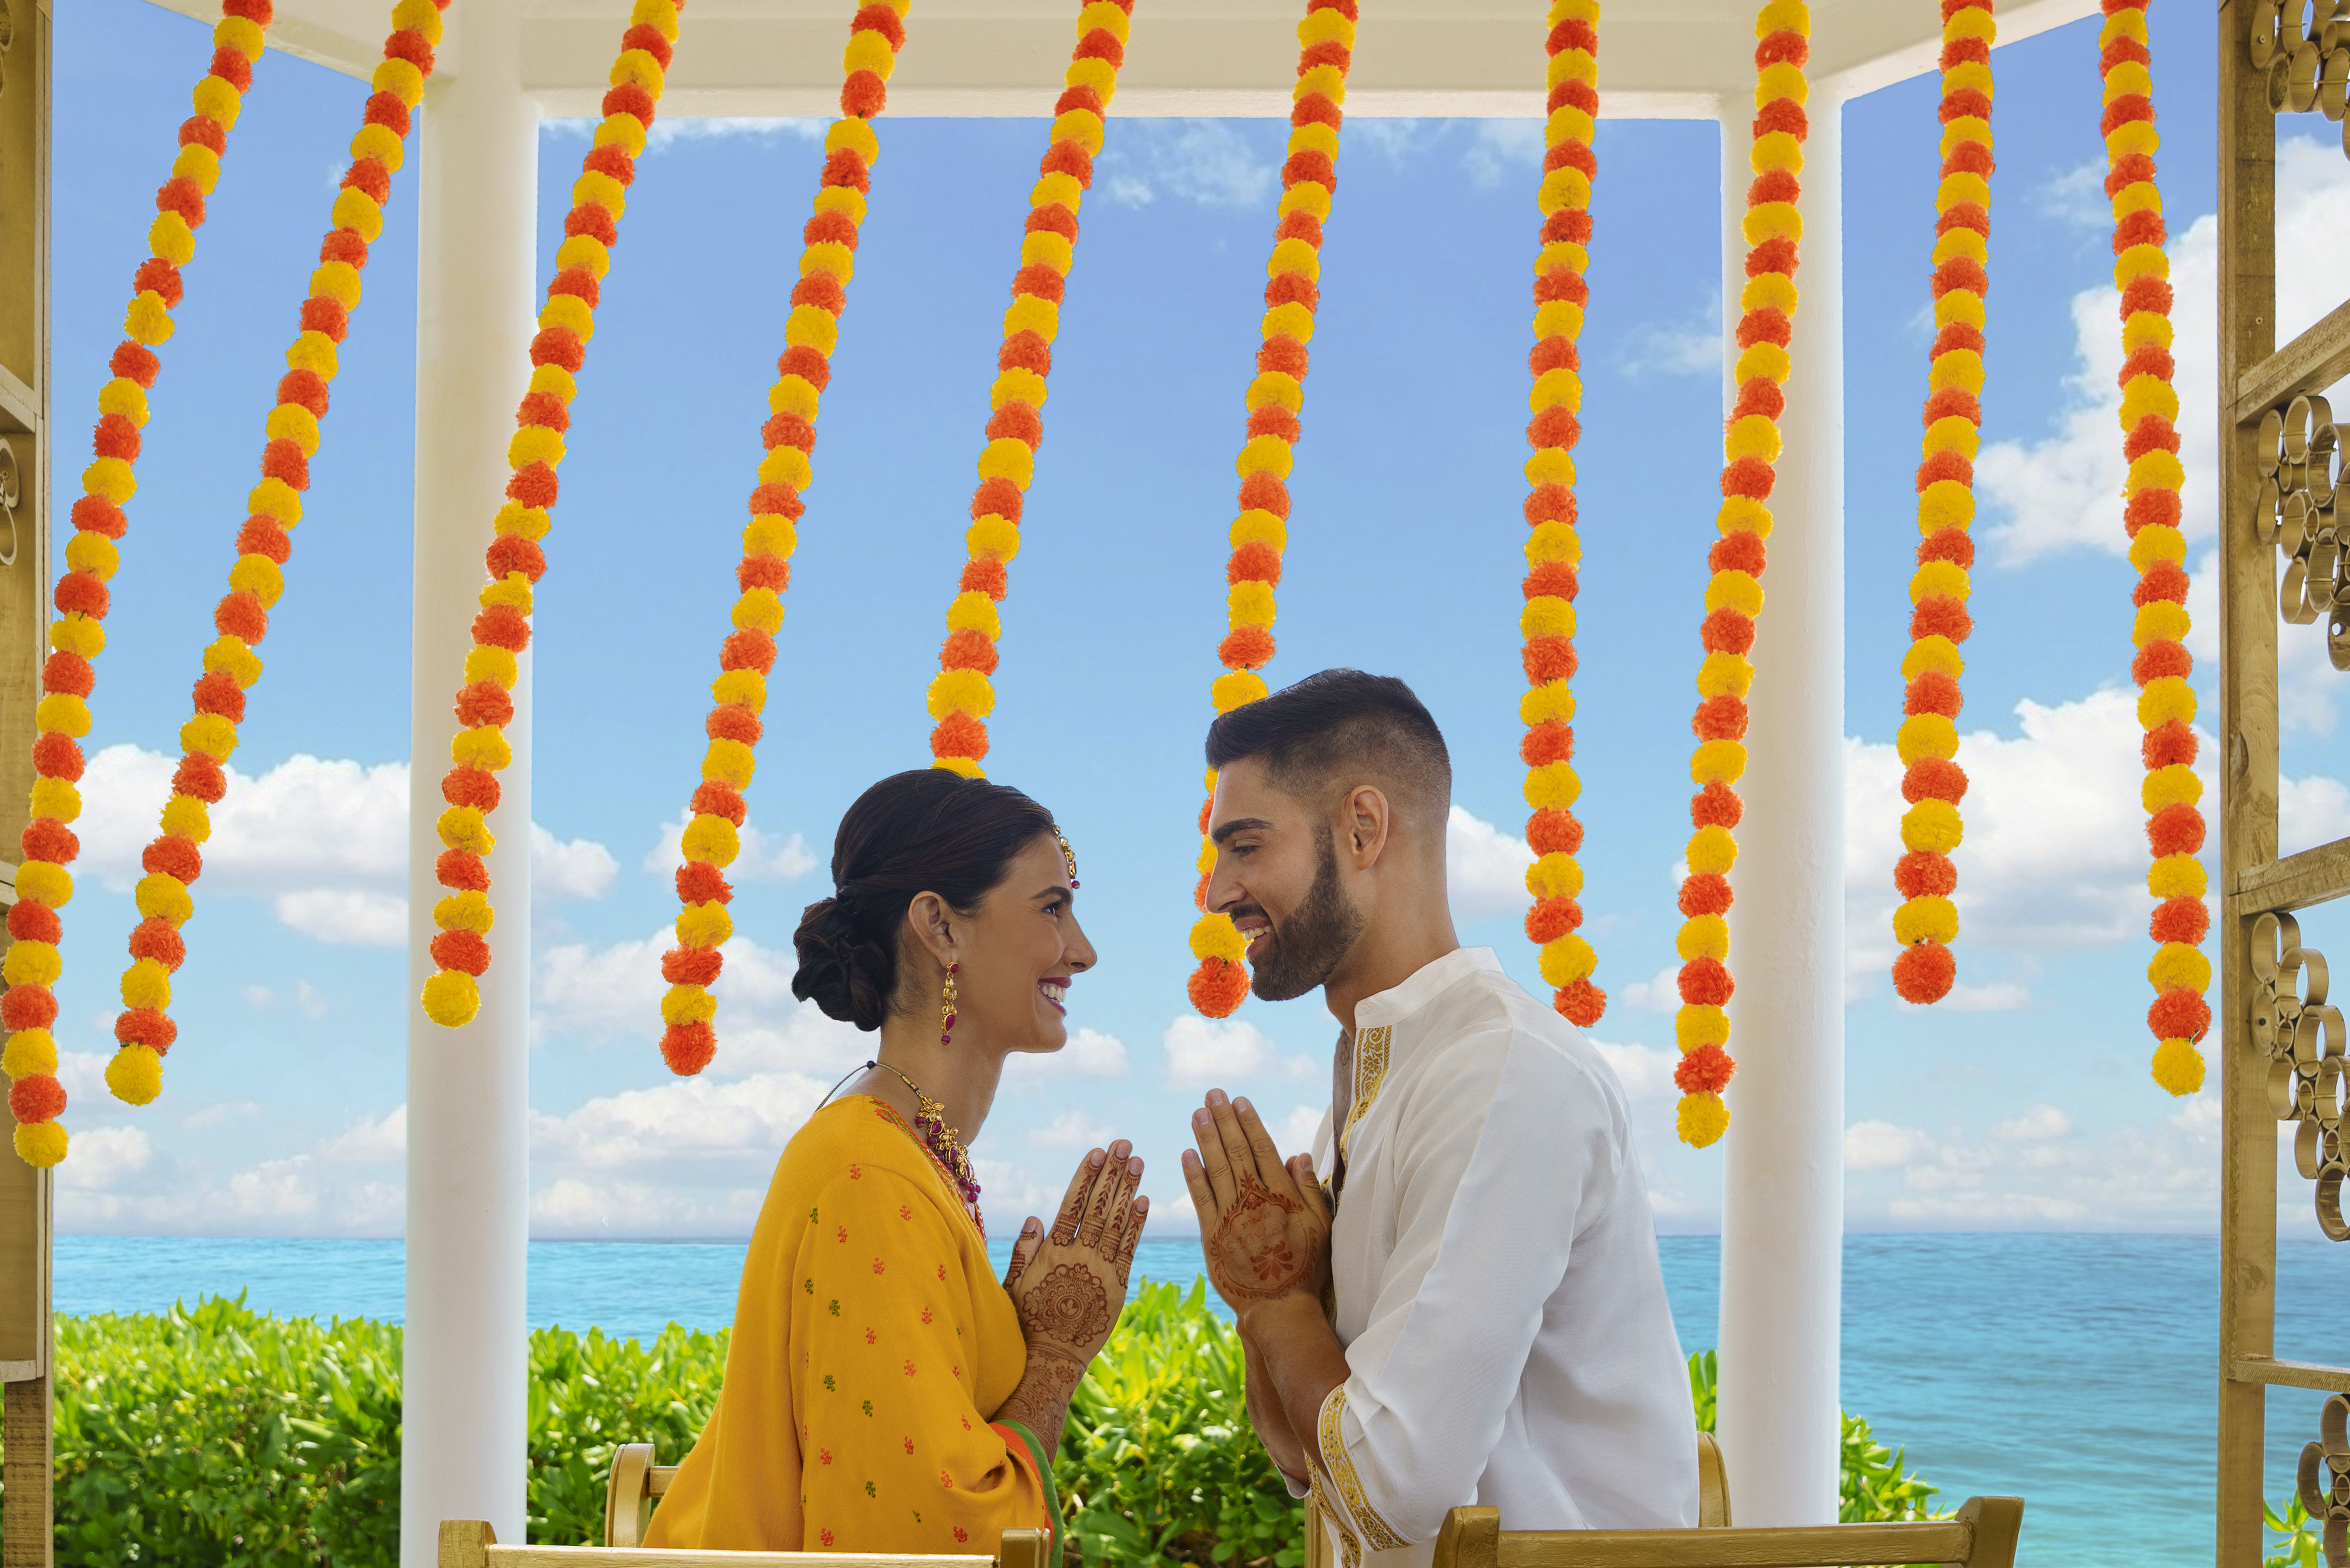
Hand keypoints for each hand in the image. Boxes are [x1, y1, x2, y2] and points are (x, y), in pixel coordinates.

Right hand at [1001, 1140, 1147, 1368]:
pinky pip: (1129, 1251)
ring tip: (1139, 1162)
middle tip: (1125, 1144)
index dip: (1086, 1176)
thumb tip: (1035, 1217)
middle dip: (1112, 1173)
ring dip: (1128, 1190)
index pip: (1072, 1205)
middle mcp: (1079, 1257)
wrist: (1051, 1360)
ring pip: (1116, 1223)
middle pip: (1098, 1207)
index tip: (1098, 1151)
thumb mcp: (1014, 1285)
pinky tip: (1143, 1202)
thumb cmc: (1027, 1322)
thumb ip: (1024, 1251)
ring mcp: (1101, 1272)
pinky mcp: (1118, 1288)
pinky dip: (1136, 1225)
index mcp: (1052, 1253)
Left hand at [1182, 1090, 1330, 1320]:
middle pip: (1237, 1152)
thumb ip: (1308, 1189)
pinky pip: (1200, 1198)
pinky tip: (1186, 1153)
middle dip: (1224, 1120)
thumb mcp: (1321, 1226)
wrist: (1279, 1307)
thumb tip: (1296, 1154)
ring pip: (1217, 1169)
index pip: (1263, 1149)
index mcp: (1282, 1196)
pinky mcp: (1212, 1236)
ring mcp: (1231, 1217)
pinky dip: (1193, 1174)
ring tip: (1197, 1113)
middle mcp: (1255, 1201)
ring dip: (1206, 1138)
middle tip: (1212, 1094)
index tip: (1239, 1100)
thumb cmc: (1305, 1267)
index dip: (1250, 1122)